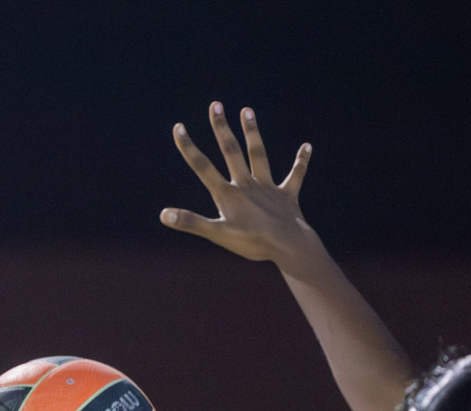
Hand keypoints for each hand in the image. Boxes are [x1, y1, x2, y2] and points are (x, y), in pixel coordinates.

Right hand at [160, 104, 317, 265]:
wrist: (288, 245)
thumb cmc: (252, 242)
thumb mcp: (217, 234)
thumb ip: (190, 222)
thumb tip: (163, 214)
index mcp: (228, 194)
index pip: (203, 167)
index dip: (189, 147)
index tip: (179, 127)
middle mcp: (246, 185)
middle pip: (231, 151)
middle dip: (221, 128)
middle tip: (215, 105)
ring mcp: (267, 188)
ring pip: (258, 155)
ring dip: (252, 133)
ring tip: (247, 110)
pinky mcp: (287, 195)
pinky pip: (295, 176)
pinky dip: (301, 161)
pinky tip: (307, 147)